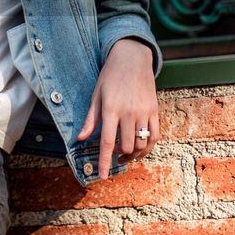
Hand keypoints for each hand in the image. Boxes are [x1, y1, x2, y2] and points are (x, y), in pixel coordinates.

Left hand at [77, 38, 158, 178]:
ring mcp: (144, 112)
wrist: (132, 58)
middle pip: (125, 146)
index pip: (106, 141)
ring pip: (141, 145)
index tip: (102, 176)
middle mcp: (129, 112)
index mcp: (111, 108)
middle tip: (112, 152)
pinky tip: (139, 147)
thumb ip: (91, 119)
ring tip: (124, 154)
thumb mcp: (96, 95)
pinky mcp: (155, 111)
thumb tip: (80, 138)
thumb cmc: (110, 76)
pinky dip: (147, 147)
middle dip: (117, 155)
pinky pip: (155, 137)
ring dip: (132, 154)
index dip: (104, 162)